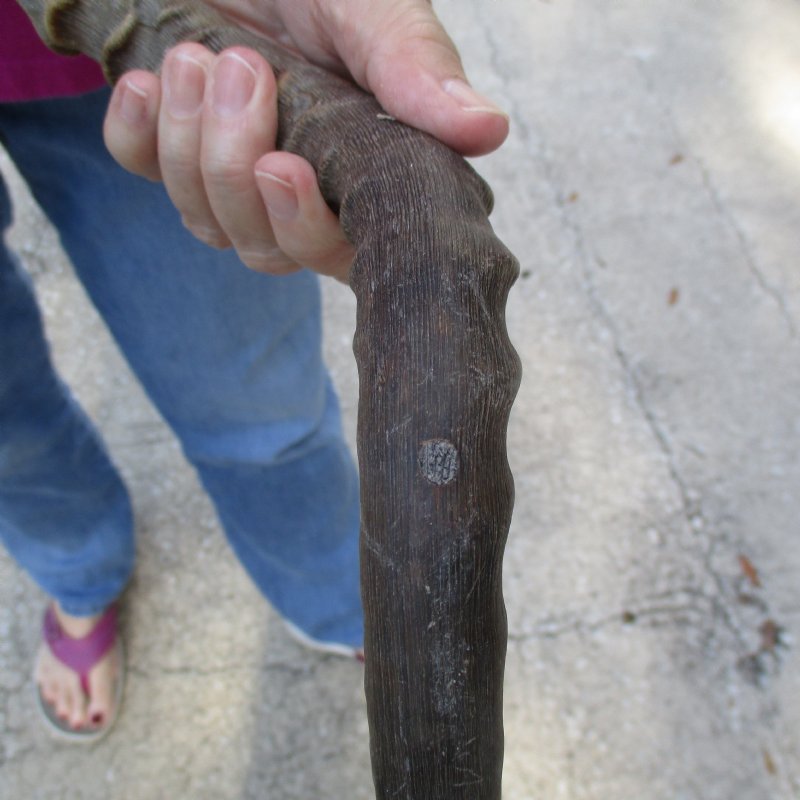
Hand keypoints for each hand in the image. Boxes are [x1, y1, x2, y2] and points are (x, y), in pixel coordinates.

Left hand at [103, 0, 508, 280]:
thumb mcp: (368, 7)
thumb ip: (415, 68)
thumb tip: (488, 131)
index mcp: (362, 169)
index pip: (343, 252)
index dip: (311, 231)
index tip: (284, 166)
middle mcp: (304, 188)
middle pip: (268, 249)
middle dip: (236, 169)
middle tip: (242, 67)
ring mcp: (235, 175)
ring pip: (207, 222)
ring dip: (189, 144)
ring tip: (195, 57)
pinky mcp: (172, 149)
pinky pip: (144, 175)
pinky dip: (139, 134)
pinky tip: (144, 81)